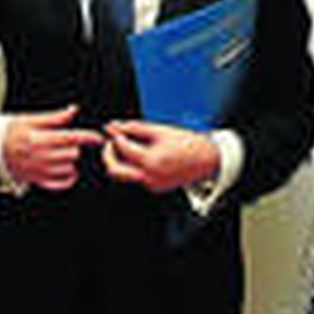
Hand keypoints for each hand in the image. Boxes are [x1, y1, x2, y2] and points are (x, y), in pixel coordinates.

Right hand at [2, 107, 103, 190]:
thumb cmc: (10, 131)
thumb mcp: (29, 119)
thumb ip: (54, 117)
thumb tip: (73, 110)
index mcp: (36, 138)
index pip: (69, 138)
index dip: (87, 137)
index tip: (98, 137)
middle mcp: (37, 157)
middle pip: (71, 154)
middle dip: (76, 147)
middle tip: (72, 142)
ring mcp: (37, 171)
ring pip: (68, 169)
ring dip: (72, 161)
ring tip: (66, 153)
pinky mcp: (36, 181)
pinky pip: (60, 183)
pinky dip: (68, 177)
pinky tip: (68, 169)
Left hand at [101, 120, 219, 192]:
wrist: (205, 159)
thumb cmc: (187, 143)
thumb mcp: (160, 130)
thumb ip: (134, 128)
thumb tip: (115, 126)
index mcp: (151, 161)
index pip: (122, 148)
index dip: (116, 136)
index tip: (115, 129)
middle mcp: (149, 177)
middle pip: (114, 170)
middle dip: (108, 154)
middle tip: (110, 142)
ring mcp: (151, 184)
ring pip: (123, 175)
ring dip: (118, 160)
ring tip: (124, 146)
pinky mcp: (154, 187)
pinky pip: (135, 177)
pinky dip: (131, 165)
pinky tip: (139, 154)